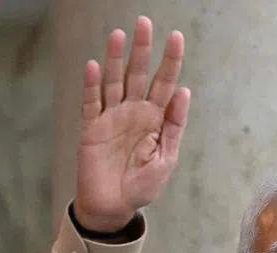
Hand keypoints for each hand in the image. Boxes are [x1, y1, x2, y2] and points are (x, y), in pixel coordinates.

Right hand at [74, 17, 190, 231]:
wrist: (115, 206)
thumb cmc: (142, 185)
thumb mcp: (167, 158)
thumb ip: (174, 126)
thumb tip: (184, 92)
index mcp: (156, 119)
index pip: (165, 84)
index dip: (170, 61)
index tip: (176, 37)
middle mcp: (133, 112)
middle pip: (138, 74)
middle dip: (142, 49)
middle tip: (144, 22)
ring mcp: (111, 117)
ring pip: (113, 81)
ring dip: (115, 59)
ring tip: (119, 35)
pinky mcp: (91, 127)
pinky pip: (91, 102)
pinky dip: (92, 85)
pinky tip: (95, 66)